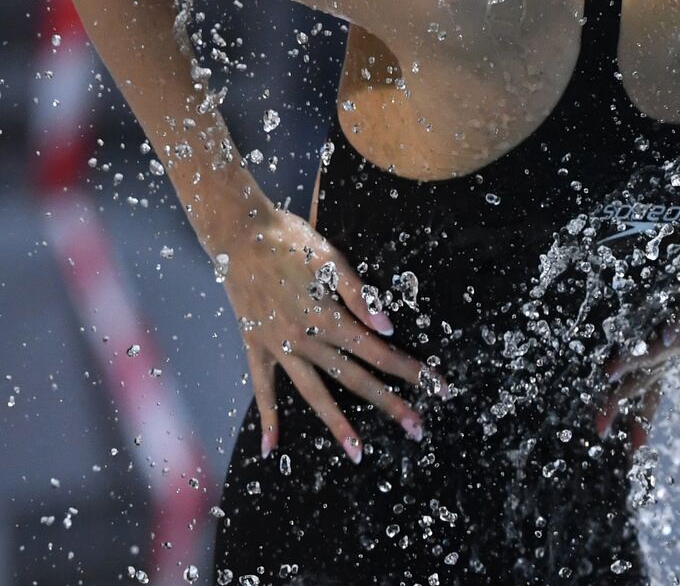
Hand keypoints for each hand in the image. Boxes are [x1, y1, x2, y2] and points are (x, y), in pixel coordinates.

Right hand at [220, 205, 436, 463]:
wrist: (237, 233)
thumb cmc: (290, 240)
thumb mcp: (331, 259)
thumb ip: (359, 296)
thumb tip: (387, 329)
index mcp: (327, 317)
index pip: (378, 351)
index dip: (409, 369)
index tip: (435, 386)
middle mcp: (304, 339)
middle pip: (354, 378)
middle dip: (388, 404)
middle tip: (417, 428)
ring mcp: (277, 347)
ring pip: (314, 393)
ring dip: (338, 423)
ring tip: (358, 452)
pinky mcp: (255, 346)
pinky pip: (263, 388)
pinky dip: (268, 417)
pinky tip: (270, 448)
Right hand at [595, 280, 679, 450]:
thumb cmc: (661, 295)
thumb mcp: (633, 327)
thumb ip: (616, 352)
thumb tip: (592, 373)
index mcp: (657, 359)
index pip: (648, 397)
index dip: (640, 423)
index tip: (633, 452)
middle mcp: (669, 350)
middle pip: (643, 382)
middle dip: (619, 402)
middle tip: (599, 424)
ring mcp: (679, 327)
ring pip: (657, 351)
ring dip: (634, 362)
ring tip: (609, 372)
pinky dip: (677, 325)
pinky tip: (670, 334)